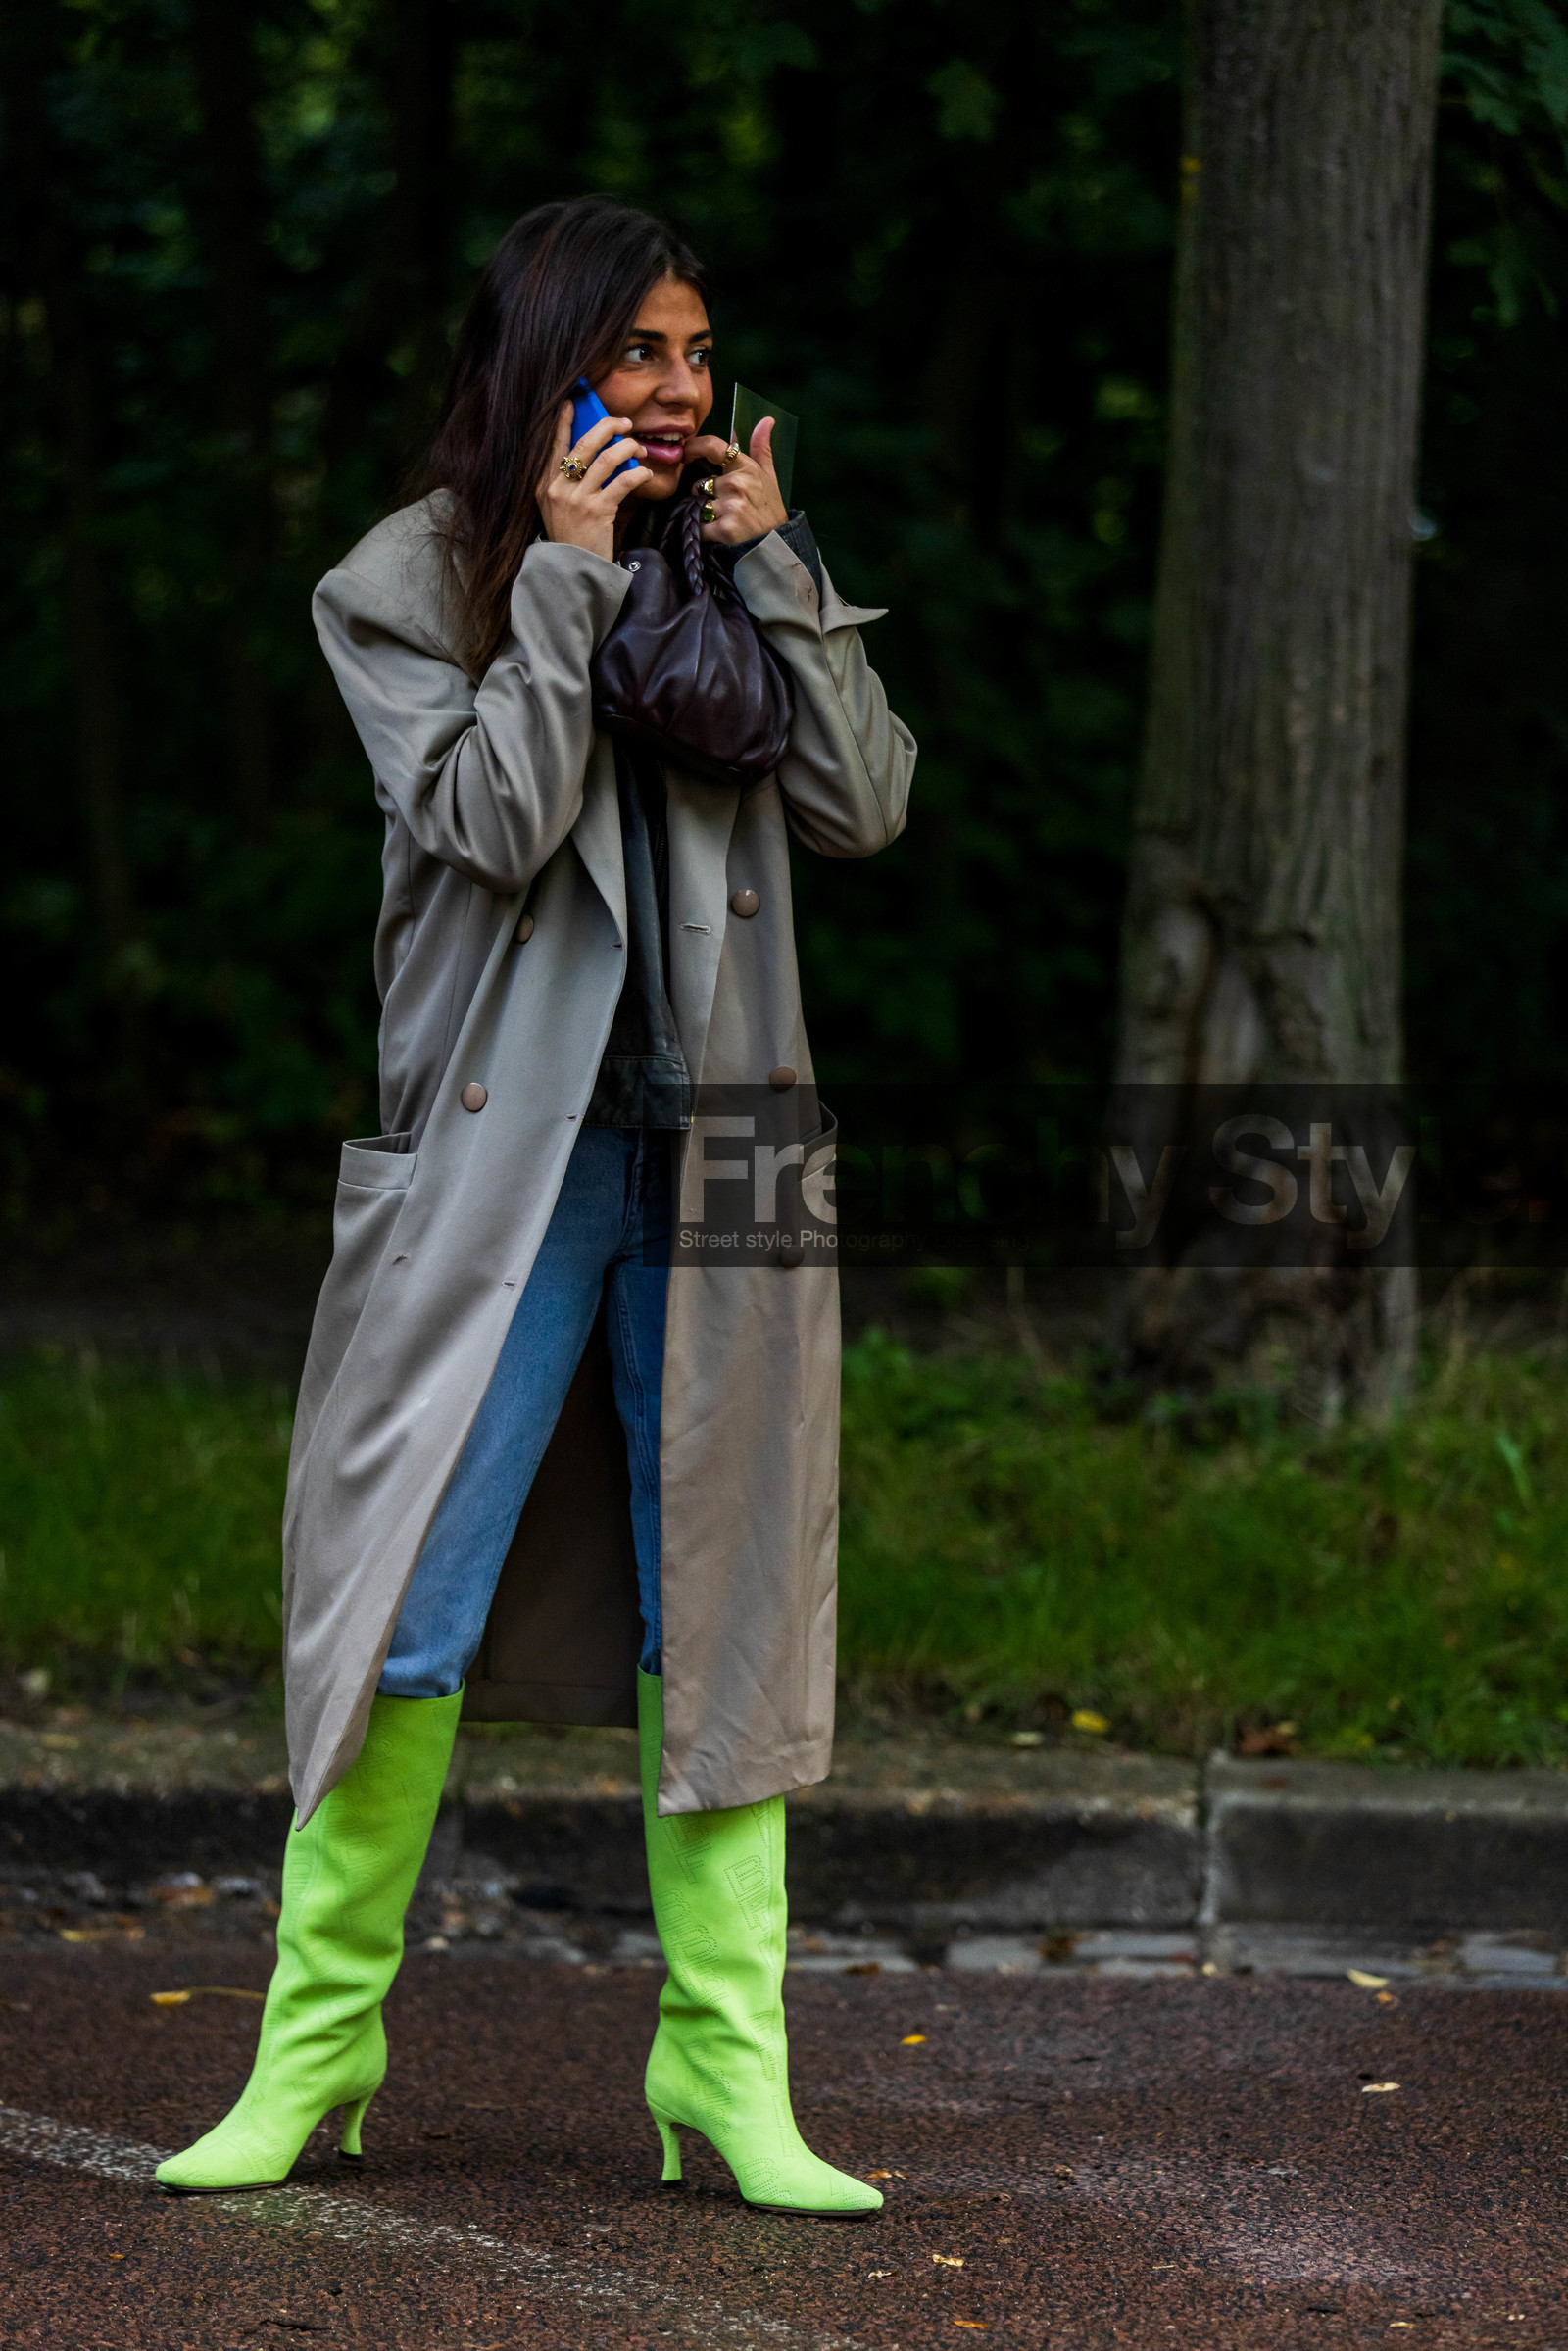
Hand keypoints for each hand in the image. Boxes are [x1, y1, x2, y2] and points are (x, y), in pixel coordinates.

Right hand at [537, 404, 649, 560]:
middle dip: (607, 426)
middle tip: (625, 423)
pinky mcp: (598, 512)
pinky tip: (645, 475)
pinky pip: (622, 482)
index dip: (563, 421)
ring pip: (606, 459)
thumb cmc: (572, 536)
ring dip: (627, 448)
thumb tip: (596, 451)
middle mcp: (557, 488)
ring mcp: (577, 499)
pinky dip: (638, 475)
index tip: (572, 402)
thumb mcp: (559, 506)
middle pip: (584, 444)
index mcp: (544, 483)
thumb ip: (568, 481)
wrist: (574, 571)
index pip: (553, 444)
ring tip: (639, 448)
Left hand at [689, 418, 788, 546]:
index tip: (686, 452)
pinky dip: (703, 533)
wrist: (775, 544)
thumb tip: (766, 420)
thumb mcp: (769, 476)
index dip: (695, 446)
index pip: (713, 447)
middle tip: (724, 508)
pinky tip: (718, 534)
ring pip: (697, 506)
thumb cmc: (769, 508)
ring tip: (723, 521)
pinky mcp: (723, 530)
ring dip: (703, 515)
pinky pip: (699, 527)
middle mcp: (736, 484)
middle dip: (705, 497)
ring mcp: (729, 507)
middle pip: (699, 485)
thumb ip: (761, 447)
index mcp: (745, 468)